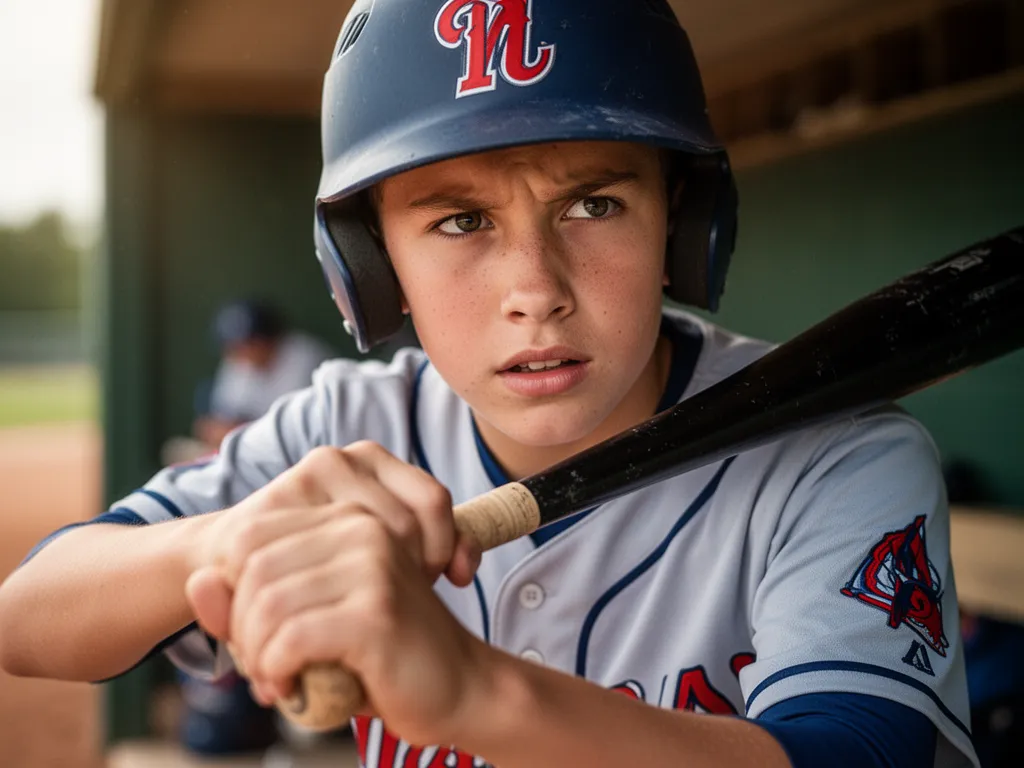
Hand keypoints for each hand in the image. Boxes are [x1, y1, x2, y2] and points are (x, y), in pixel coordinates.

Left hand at [184, 442, 484, 742]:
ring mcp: (372, 564)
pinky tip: (294, 689)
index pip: (248, 539)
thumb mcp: (306, 621)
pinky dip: (277, 673)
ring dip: (258, 657)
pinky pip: (290, 640)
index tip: (259, 637)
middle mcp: (361, 527)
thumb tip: (197, 580)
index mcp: (347, 515)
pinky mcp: (376, 611)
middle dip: (242, 630)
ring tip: (278, 680)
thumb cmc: (379, 655)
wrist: (457, 687)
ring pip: (266, 607)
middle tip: (265, 667)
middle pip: (250, 571)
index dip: (233, 596)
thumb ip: (246, 602)